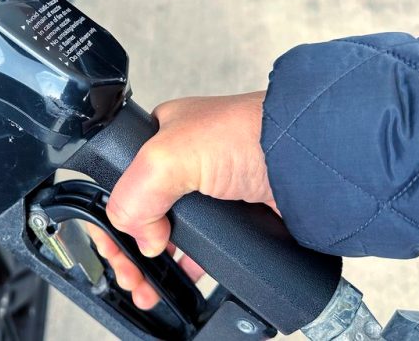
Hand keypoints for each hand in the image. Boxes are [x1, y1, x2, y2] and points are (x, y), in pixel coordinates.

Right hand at [91, 92, 274, 307]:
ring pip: (169, 233)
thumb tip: (140, 237)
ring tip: (148, 284)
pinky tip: (184, 274)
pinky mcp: (232, 215)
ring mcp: (208, 192)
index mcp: (159, 137)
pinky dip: (190, 262)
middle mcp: (181, 164)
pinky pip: (202, 244)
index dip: (112, 219)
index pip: (119, 182)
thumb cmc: (248, 133)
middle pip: (140, 213)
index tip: (114, 249)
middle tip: (131, 275)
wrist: (306, 158)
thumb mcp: (168, 155)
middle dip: (130, 248)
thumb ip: (134, 193)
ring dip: (156, 261)